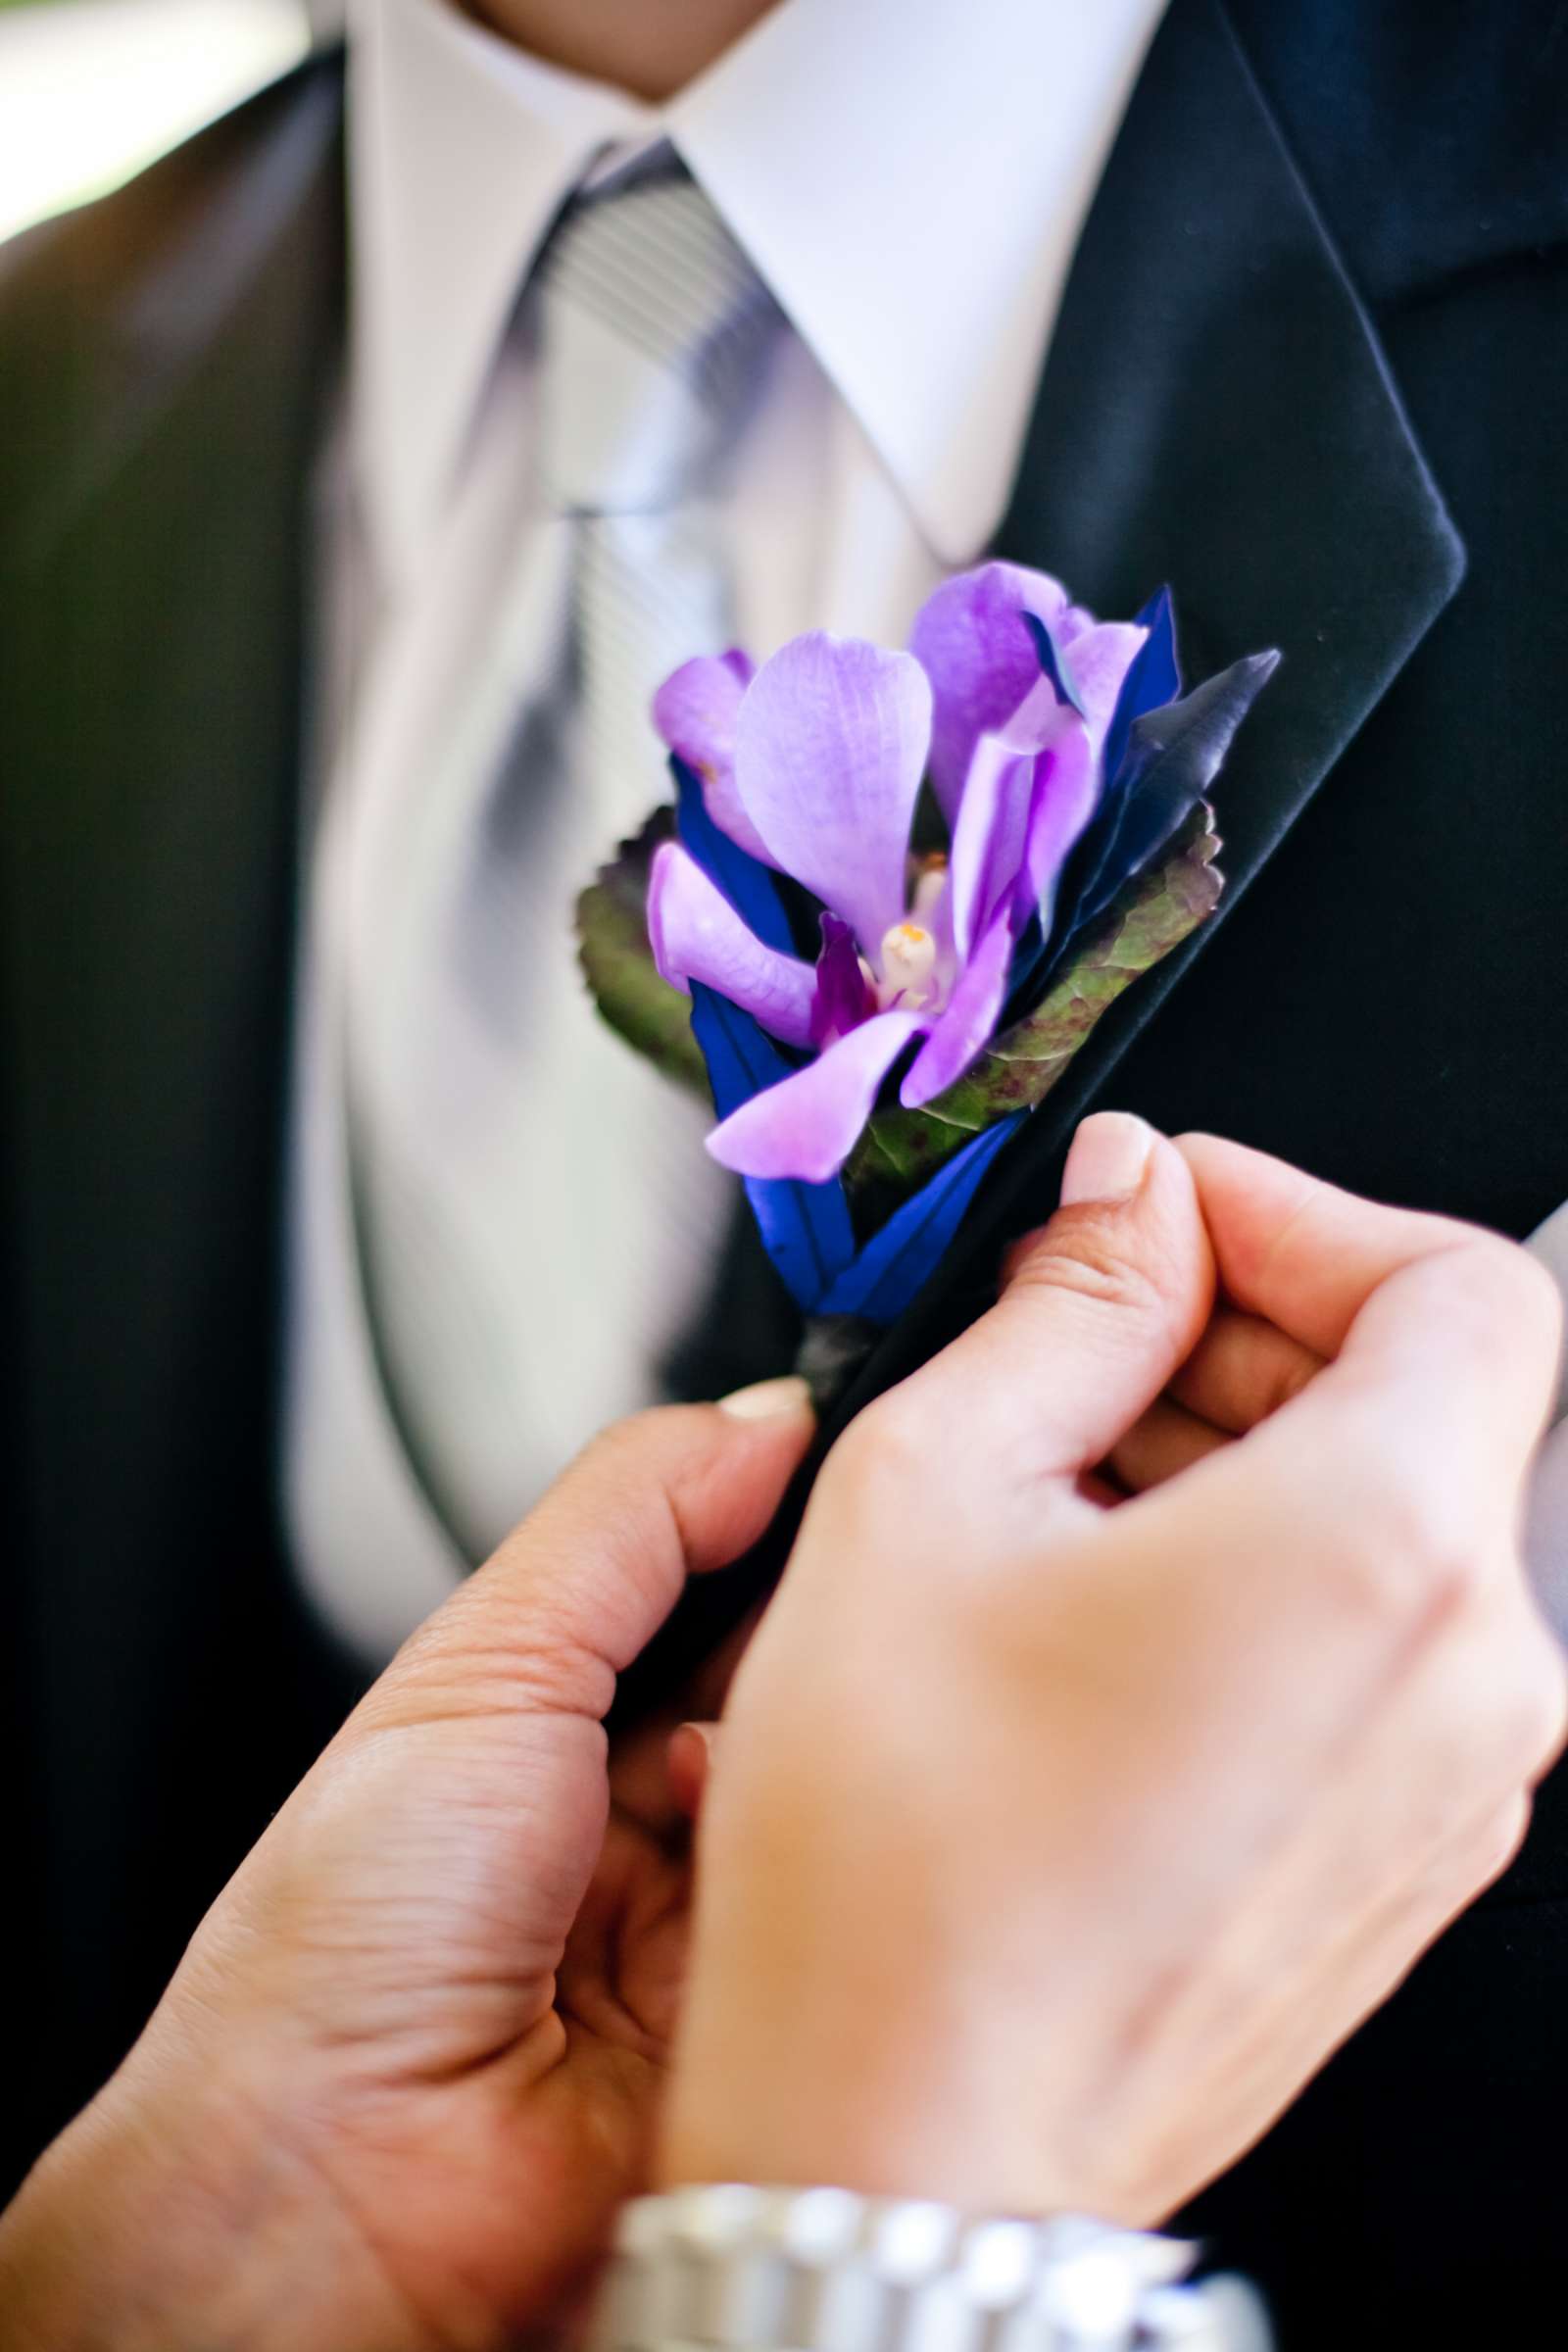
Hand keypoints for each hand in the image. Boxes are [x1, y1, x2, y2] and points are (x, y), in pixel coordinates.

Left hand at [0, 1388, 813, 2351]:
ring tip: (817, 1724)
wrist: (341, 2196)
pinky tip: (829, 1838)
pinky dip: (869, 1860)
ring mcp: (749, 1924)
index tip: (874, 1460)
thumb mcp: (482, 1665)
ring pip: (864, 1781)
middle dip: (838, 1627)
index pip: (740, 1588)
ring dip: (845, 1743)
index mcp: (585, 1726)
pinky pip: (884, 1904)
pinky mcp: (815, 2022)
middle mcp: (677, 1822)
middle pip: (816, 1676)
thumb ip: (627, 1518)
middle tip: (866, 1577)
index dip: (801, 1526)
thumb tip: (766, 1418)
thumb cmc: (344, 1952)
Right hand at [661, 1120, 1567, 2224]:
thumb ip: (1066, 1304)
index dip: (1300, 1211)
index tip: (1168, 1218)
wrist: (905, 2144)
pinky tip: (1098, 1591)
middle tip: (1088, 1321)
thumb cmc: (899, 1865)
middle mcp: (1467, 1675)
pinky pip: (1379, 1642)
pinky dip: (1266, 1568)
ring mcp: (1451, 1782)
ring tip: (1061, 1467)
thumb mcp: (929, 1493)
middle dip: (1258, 1321)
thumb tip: (1127, 1200)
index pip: (1459, 1282)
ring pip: (1401, 1520)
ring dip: (1249, 1445)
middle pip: (1436, 1400)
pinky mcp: (1402, 1852)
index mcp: (1382, 1553)